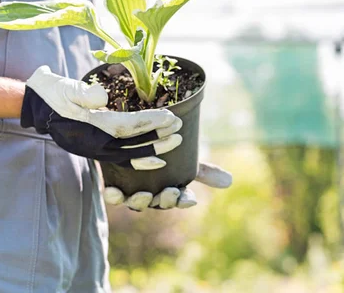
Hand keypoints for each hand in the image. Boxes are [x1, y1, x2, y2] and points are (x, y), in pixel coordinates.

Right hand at [21, 66, 182, 168]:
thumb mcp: (65, 87)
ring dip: (154, 149)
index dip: (151, 123)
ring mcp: (94, 149)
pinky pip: (122, 158)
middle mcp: (94, 143)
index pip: (127, 127)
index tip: (171, 117)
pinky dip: (140, 159)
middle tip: (181, 130)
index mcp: (89, 127)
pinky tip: (155, 158)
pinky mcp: (95, 149)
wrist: (35, 105)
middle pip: (133, 144)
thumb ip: (82, 92)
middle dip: (159, 137)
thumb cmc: (53, 92)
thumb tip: (101, 96)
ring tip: (176, 142)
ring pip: (130, 154)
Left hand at [103, 162, 232, 210]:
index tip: (189, 199)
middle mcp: (152, 193)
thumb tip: (230, 181)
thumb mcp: (184, 159)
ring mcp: (132, 190)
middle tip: (169, 191)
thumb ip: (204, 170)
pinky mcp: (114, 183)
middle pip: (159, 202)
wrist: (131, 142)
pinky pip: (113, 195)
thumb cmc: (161, 154)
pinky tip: (112, 190)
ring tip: (144, 194)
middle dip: (165, 200)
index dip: (184, 201)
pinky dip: (113, 195)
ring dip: (141, 201)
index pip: (180, 200)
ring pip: (137, 202)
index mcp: (170, 189)